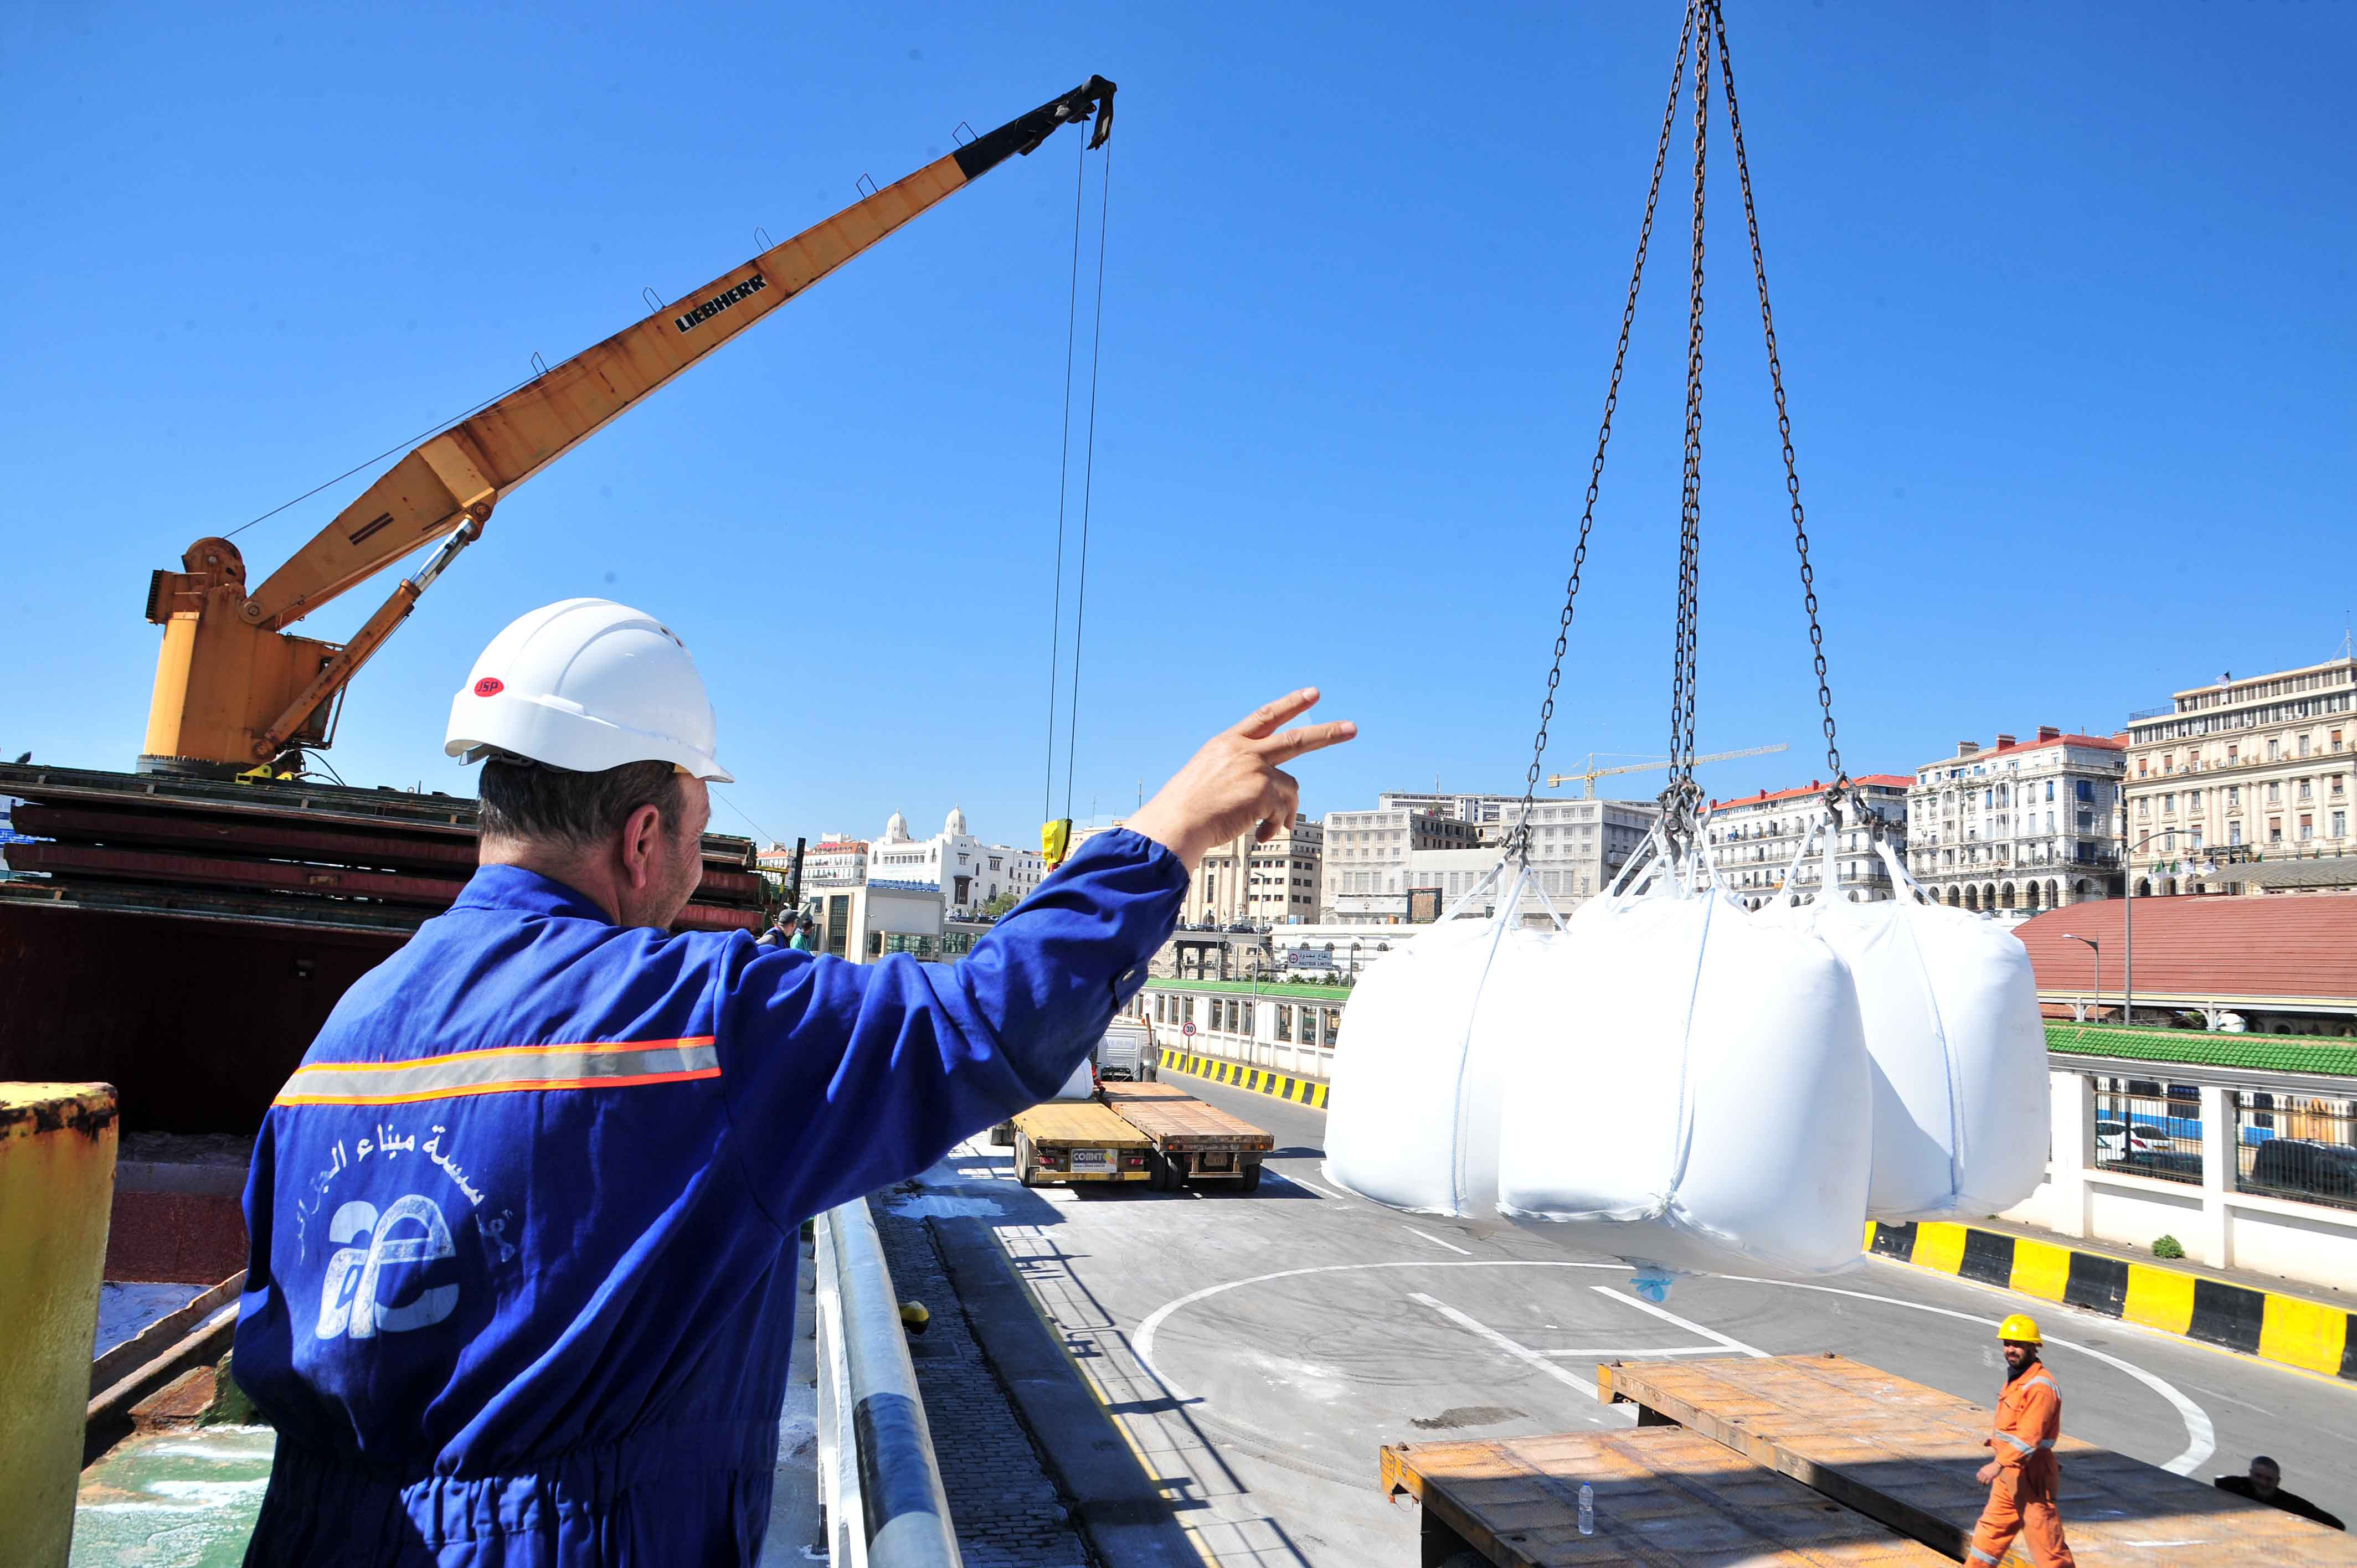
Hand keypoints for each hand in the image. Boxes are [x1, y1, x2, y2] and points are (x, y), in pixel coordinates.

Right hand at [1126, 688, 1356, 871]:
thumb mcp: (1209, 777)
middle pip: (1295, 739)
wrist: (1176, 823)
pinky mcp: (1263, 790)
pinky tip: (1261, 835)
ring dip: (1285, 811)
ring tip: (1268, 827)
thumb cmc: (1187, 809)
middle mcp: (1243, 751)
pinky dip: (1276, 825)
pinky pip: (1284, 810)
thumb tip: (1273, 794)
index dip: (1290, 704)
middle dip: (1327, 734)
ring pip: (1291, 786)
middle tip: (1352, 728)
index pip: (1265, 716)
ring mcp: (1255, 768)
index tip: (1312, 694)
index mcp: (1227, 743)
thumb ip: (1239, 773)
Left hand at [1976, 1462, 1999, 1485]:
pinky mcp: (1990, 1477)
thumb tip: (1982, 1473)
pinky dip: (1987, 1483)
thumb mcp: (1986, 1467)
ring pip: (1983, 1481)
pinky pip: (1987, 1482)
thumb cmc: (1992, 1466)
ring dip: (1983, 1484)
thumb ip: (1983, 1470)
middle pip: (1979, 1479)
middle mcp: (1983, 1473)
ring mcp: (1986, 1475)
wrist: (1996, 1465)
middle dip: (1980, 1482)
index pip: (1977, 1475)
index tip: (1979, 1480)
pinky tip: (1987, 1483)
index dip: (1978, 1478)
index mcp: (1981, 1470)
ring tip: (1984, 1485)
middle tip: (1981, 1483)